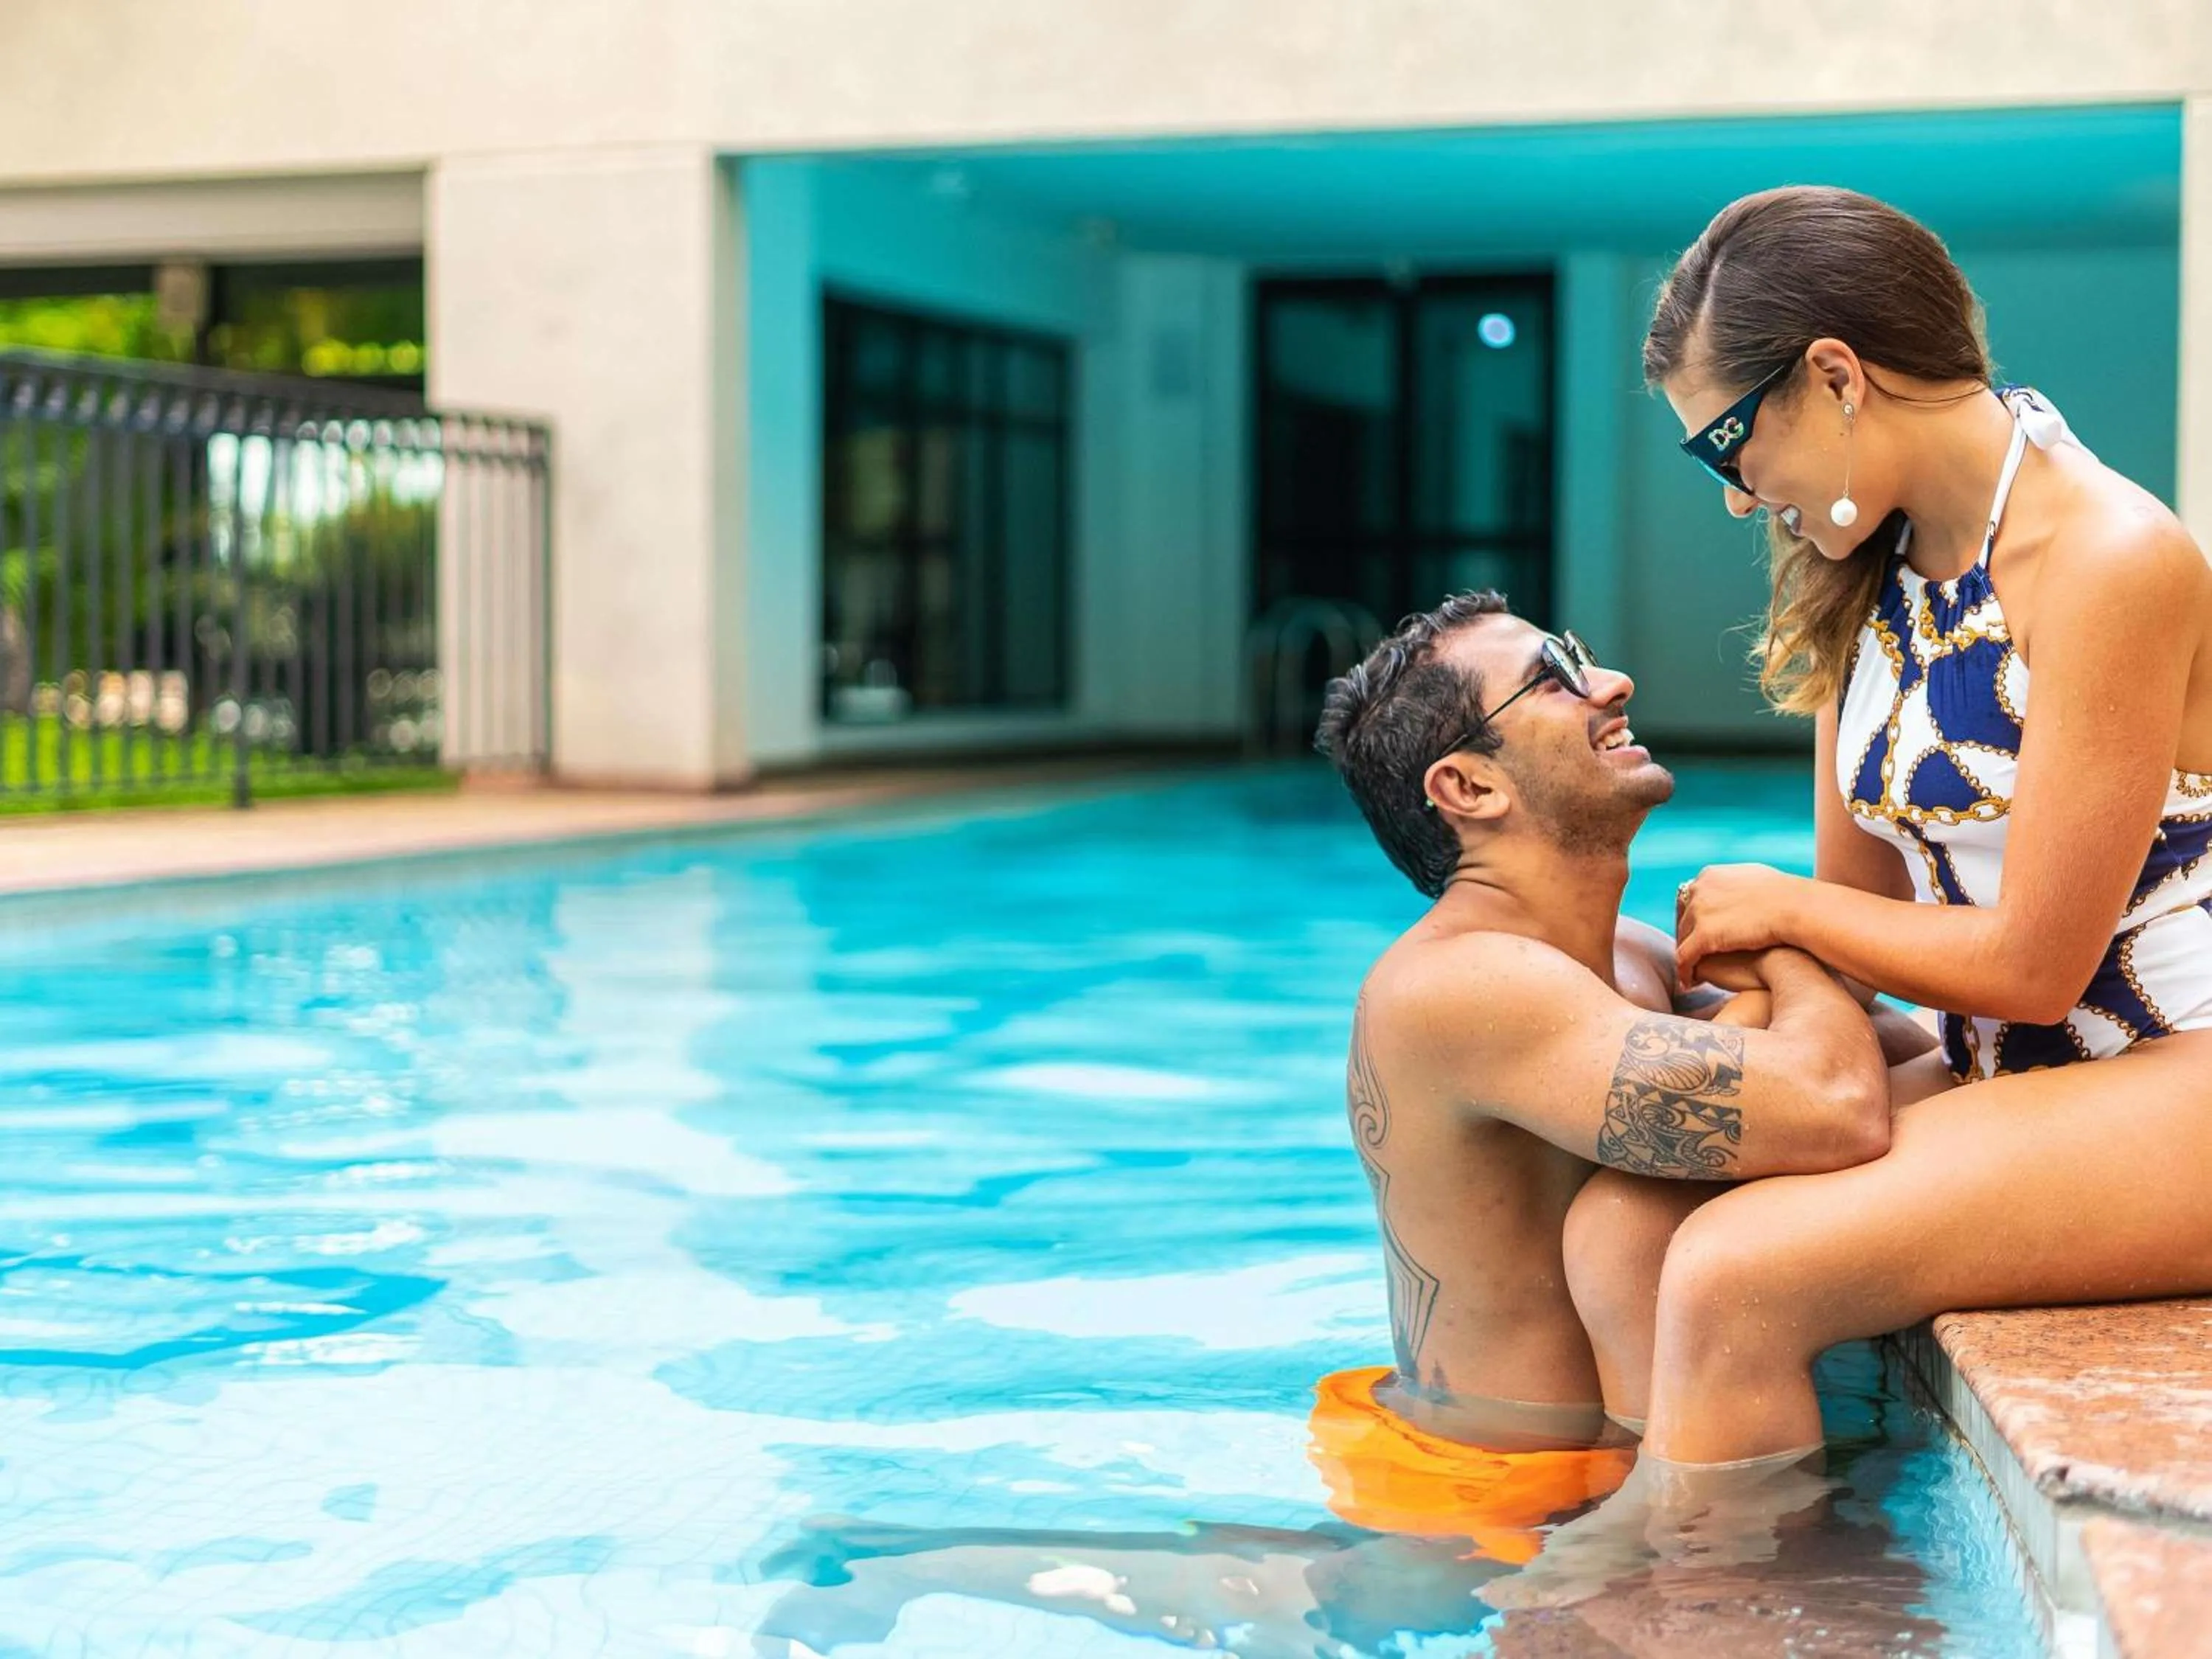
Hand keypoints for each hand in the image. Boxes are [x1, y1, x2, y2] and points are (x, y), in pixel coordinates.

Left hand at [1675, 864, 1802, 988]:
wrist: (1798, 910)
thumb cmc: (1789, 899)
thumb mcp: (1756, 882)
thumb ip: (1739, 888)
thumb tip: (1739, 893)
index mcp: (1710, 876)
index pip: (1690, 900)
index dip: (1694, 921)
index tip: (1700, 936)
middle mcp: (1699, 890)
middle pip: (1683, 919)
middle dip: (1687, 938)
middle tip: (1693, 958)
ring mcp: (1699, 911)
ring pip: (1682, 939)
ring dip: (1686, 957)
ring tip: (1692, 973)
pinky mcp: (1703, 935)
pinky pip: (1685, 958)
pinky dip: (1685, 971)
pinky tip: (1691, 983)